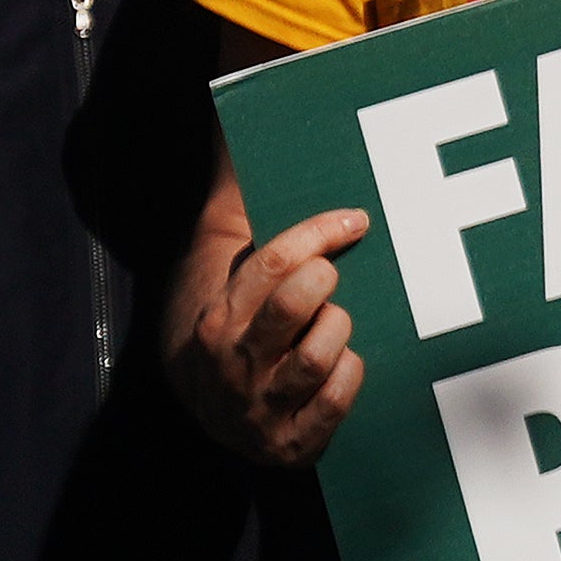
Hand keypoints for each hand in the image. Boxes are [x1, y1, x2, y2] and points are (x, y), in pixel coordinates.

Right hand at [181, 206, 373, 465]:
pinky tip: (349, 363)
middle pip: (294, 307)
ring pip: (318, 355)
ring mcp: (260, 406)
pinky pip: (336, 404)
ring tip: (338, 322)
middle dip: (326, 281)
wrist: (205, 411)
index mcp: (217, 315)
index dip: (320, 235)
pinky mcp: (290, 443)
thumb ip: (235, 200)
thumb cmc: (228, 321)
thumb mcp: (218, 264)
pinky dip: (350, 379)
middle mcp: (234, 363)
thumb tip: (238, 118)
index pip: (272, 263)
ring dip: (341, 330)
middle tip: (334, 276)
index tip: (356, 218)